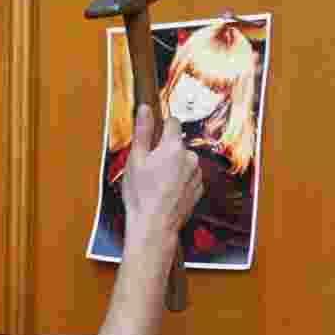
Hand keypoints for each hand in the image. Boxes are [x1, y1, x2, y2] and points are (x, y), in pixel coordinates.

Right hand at [120, 105, 202, 252]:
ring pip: (183, 161)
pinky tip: (165, 192)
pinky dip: (179, 181)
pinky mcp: (199, 189)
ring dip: (172, 167)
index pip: (172, 122)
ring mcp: (197, 174)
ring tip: (156, 183)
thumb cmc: (141, 194)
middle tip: (148, 168)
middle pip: (177, 144)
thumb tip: (145, 108)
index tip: (151, 140)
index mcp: (174, 146)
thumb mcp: (135, 159)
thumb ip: (143, 131)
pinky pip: (188, 177)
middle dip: (164, 151)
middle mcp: (190, 157)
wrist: (154, 226)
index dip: (160, 128)